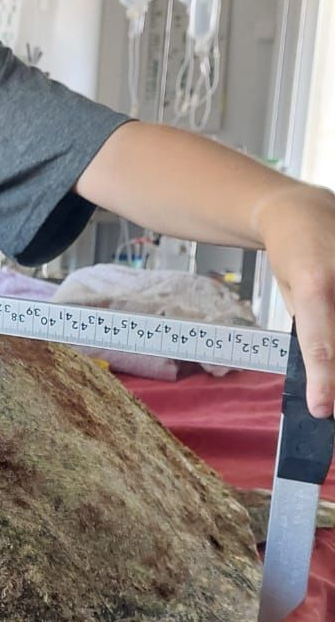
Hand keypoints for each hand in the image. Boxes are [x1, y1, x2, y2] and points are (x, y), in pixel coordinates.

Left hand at [254, 183, 334, 415]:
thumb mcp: (292, 296)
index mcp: (313, 287)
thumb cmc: (292, 257)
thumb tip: (327, 376)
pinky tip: (334, 322)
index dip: (325, 384)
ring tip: (329, 375)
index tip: (322, 411)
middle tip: (333, 400)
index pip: (322, 347)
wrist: (303, 210)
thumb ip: (314, 330)